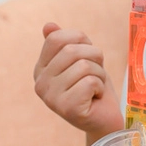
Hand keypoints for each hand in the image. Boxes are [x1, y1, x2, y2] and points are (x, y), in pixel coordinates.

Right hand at [33, 23, 123, 140]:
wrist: (105, 119)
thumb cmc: (94, 88)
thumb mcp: (81, 60)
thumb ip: (64, 44)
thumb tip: (48, 25)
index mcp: (40, 69)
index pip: (57, 38)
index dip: (81, 41)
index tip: (88, 57)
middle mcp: (40, 84)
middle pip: (71, 51)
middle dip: (94, 58)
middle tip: (96, 75)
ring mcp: (51, 98)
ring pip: (84, 66)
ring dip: (99, 75)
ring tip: (95, 88)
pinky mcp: (67, 108)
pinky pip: (90, 82)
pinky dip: (100, 87)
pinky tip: (95, 98)